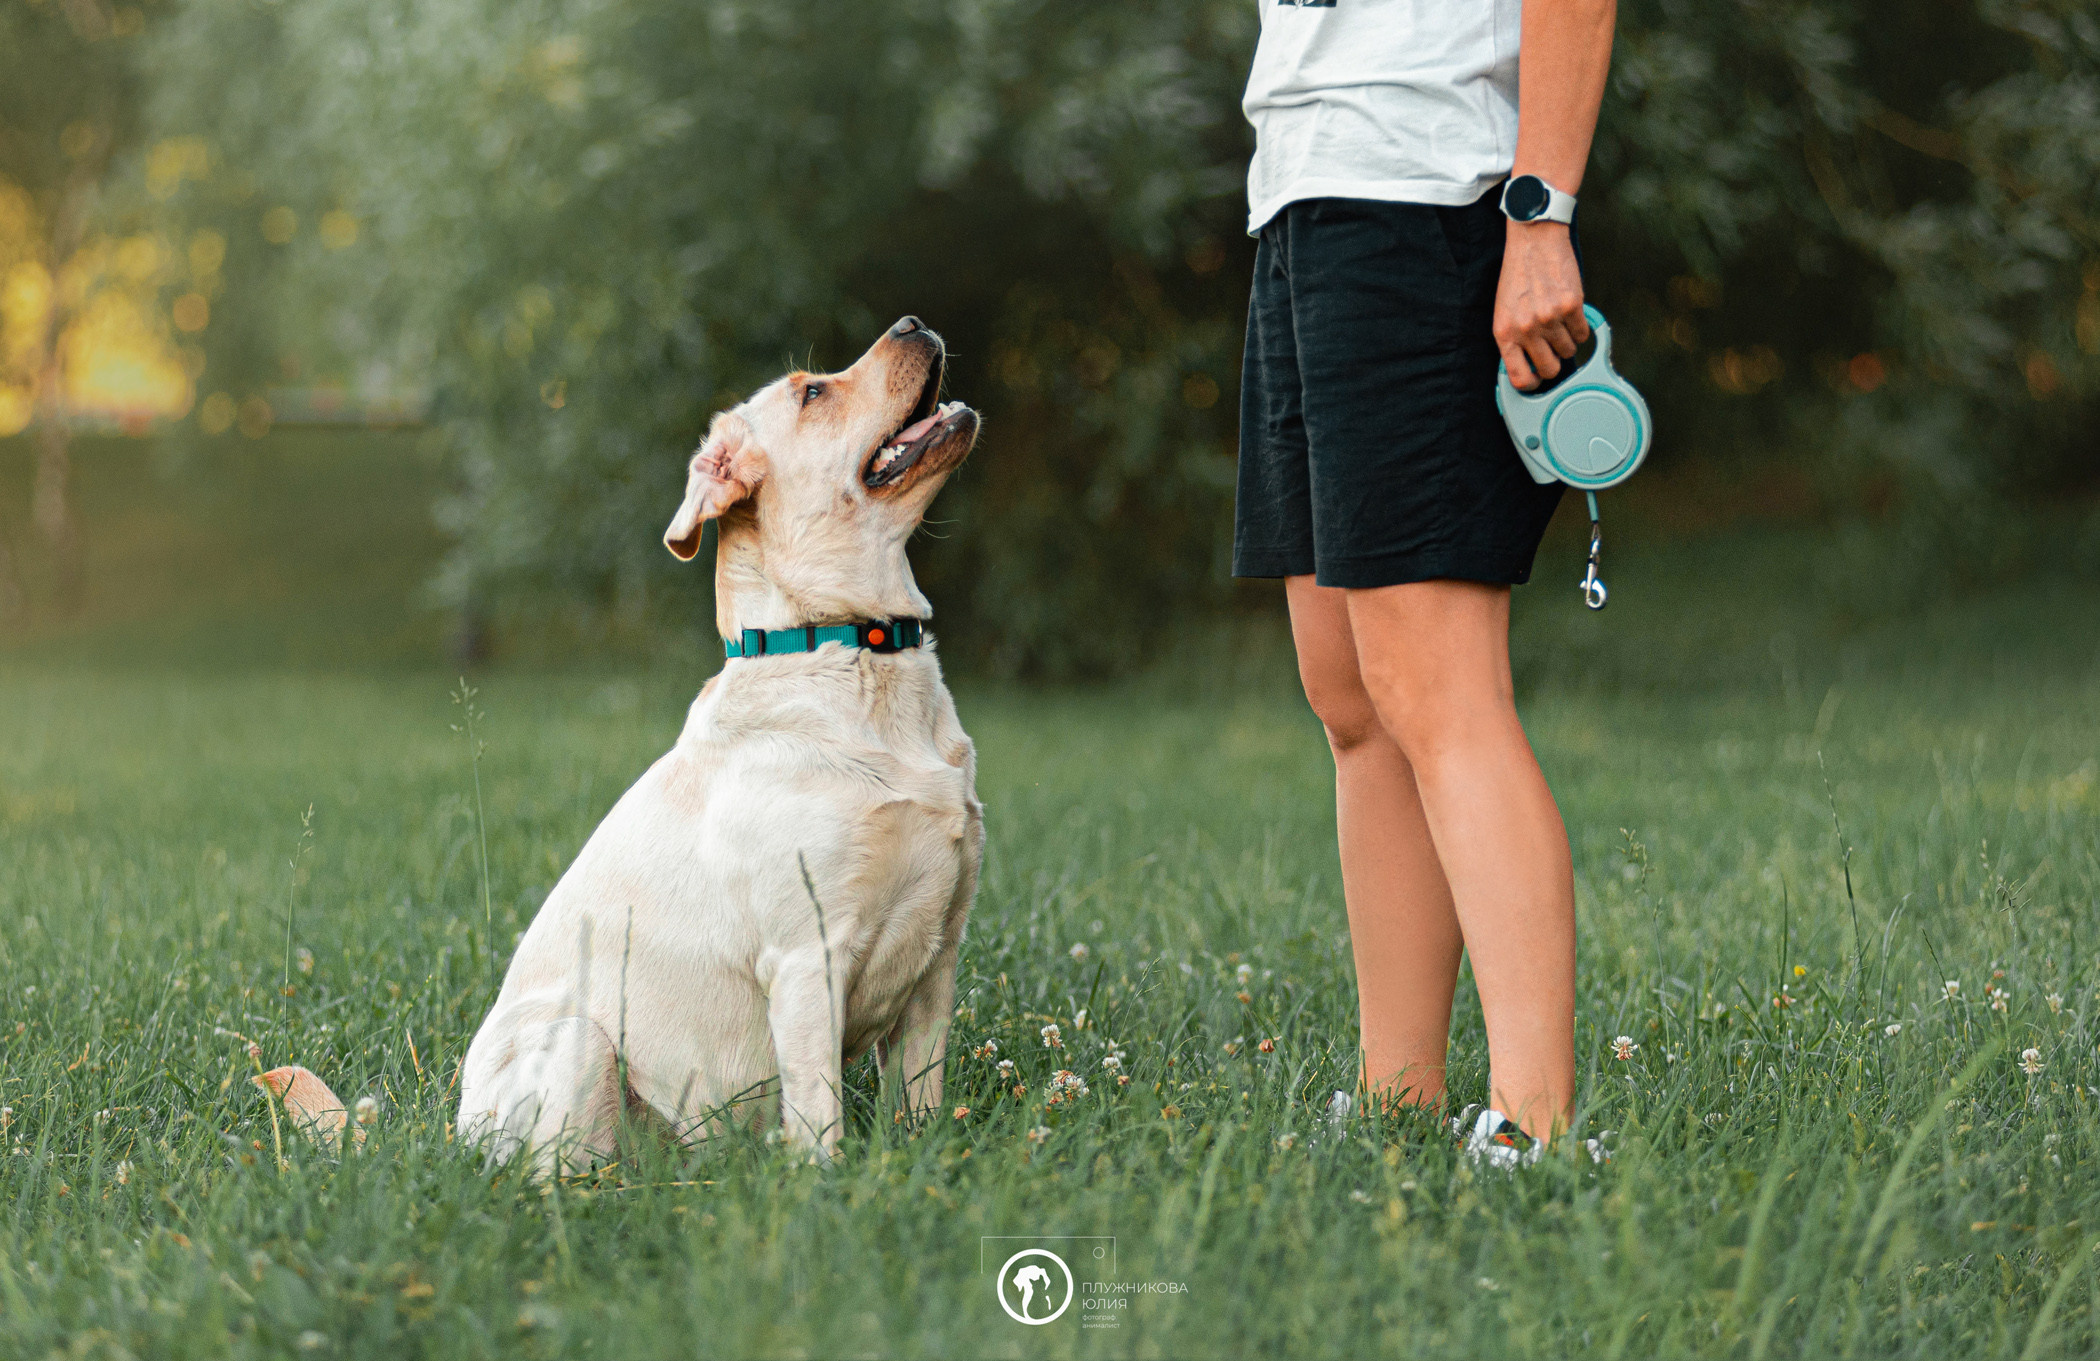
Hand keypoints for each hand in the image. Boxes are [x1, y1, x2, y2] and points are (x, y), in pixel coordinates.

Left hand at [1493, 220, 1588, 390]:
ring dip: (1567, 341)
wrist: (1533, 240)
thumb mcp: (1503, 310)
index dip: (1531, 384)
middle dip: (1554, 362)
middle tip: (1552, 348)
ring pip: (1568, 351)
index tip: (1537, 380)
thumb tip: (1526, 367)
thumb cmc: (1517, 275)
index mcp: (1504, 333)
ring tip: (1558, 320)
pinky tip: (1570, 312)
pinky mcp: (1571, 306)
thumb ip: (1513, 338)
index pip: (1519, 378)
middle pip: (1550, 369)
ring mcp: (1550, 319)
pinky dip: (1580, 327)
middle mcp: (1526, 329)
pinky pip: (1583, 334)